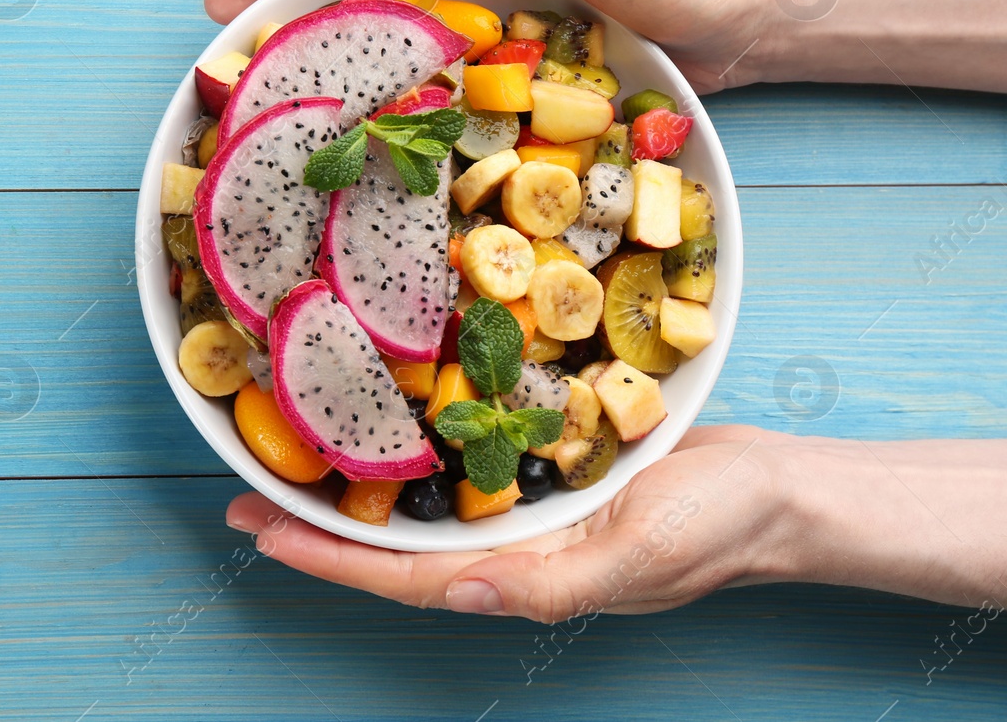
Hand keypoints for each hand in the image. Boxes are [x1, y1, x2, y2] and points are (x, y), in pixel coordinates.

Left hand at [225, 425, 793, 621]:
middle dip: (318, 524)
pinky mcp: (538, 470)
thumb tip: (460, 592)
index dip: (328, 557)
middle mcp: (507, 546)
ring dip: (354, 487)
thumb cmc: (715, 527)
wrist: (773, 490)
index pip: (401, 575)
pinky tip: (383, 424)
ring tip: (290, 459)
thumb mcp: (637, 556)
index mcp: (520, 575)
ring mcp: (521, 511)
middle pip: (393, 543)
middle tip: (243, 494)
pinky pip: (460, 464)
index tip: (260, 529)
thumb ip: (549, 584)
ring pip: (417, 504)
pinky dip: (413, 449)